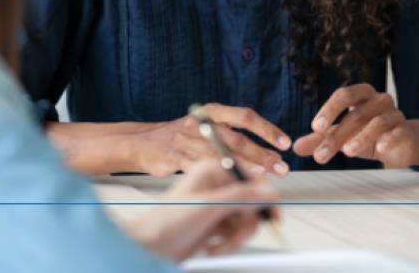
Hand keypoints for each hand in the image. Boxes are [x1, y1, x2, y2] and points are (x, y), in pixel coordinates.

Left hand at [124, 159, 279, 260]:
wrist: (145, 248)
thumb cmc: (164, 223)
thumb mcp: (206, 207)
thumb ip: (240, 197)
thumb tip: (269, 190)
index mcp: (214, 170)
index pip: (252, 179)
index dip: (265, 199)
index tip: (273, 216)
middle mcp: (217, 185)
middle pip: (252, 204)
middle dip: (245, 226)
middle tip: (234, 238)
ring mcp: (216, 206)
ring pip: (246, 223)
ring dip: (235, 239)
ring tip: (217, 246)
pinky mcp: (214, 225)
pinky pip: (235, 234)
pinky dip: (228, 245)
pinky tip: (212, 248)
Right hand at [131, 104, 291, 176]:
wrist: (145, 143)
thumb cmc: (183, 136)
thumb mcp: (207, 125)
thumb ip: (232, 134)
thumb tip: (267, 151)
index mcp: (212, 111)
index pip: (245, 116)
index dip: (266, 129)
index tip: (284, 143)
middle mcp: (202, 123)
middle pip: (237, 138)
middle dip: (262, 154)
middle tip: (281, 167)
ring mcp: (189, 141)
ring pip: (222, 156)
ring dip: (246, 168)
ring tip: (265, 178)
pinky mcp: (178, 159)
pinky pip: (203, 170)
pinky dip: (220, 178)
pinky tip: (234, 186)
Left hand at [292, 84, 418, 166]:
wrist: (402, 143)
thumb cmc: (368, 133)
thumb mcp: (343, 136)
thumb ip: (321, 139)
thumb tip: (296, 147)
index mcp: (362, 95)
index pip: (343, 95)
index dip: (329, 109)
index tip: (315, 128)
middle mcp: (379, 100)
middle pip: (356, 114)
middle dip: (337, 135)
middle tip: (321, 155)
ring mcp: (395, 114)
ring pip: (377, 122)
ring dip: (361, 137)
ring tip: (347, 152)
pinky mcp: (406, 130)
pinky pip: (398, 131)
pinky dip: (389, 139)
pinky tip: (380, 148)